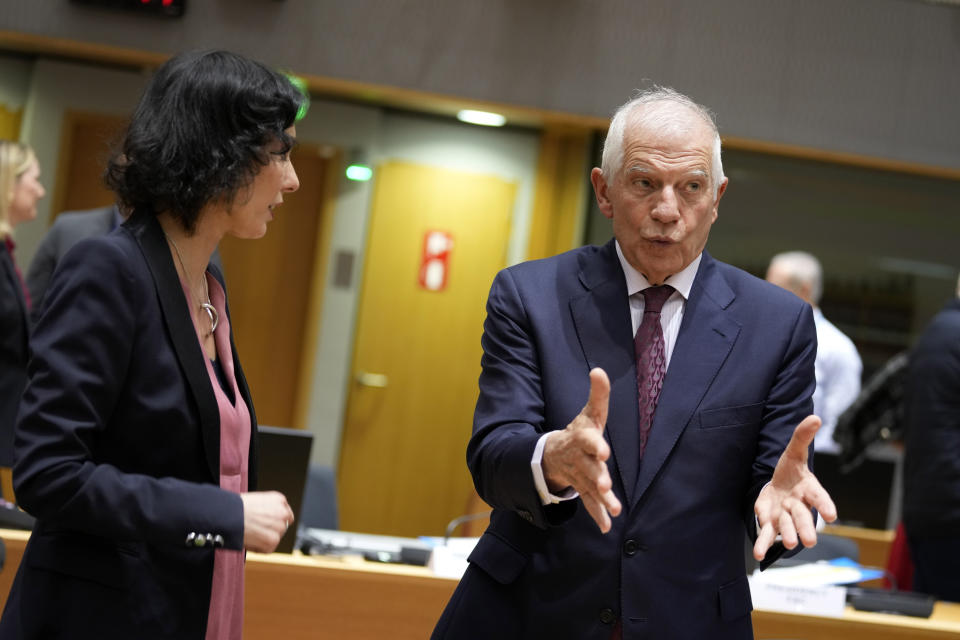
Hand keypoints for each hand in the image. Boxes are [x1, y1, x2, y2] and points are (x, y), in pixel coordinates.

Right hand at [240, 490, 294, 552]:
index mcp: (279, 500)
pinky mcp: (273, 540)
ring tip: (249, 534)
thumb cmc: (236, 506)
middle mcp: (283, 512)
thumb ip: (267, 508)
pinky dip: (258, 548)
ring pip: (275, 538)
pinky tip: (249, 540)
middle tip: (256, 530)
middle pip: (282, 526)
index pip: (285, 514)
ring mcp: (280, 527)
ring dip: (264, 539)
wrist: (230, 514)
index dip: (276, 520)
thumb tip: (266, 519)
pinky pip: (268, 549)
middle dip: (270, 530)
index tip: (267, 524)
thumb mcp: (257, 500)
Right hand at [542, 368, 621, 532]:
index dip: (595, 445)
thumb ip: (598, 395)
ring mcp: (581, 477)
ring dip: (601, 500)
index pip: (588, 440)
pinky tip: (608, 526)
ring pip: (590, 489)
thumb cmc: (579, 432)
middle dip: (597, 477)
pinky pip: (590, 505)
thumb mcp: (588, 413)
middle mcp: (581, 460)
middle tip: (604, 485)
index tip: (604, 450)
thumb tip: (599, 370)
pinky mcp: (584, 490)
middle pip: (589, 469)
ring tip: (614, 509)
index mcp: (583, 439)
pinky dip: (598, 515)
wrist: (554, 455)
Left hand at [753, 415, 837, 559]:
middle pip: (804, 517)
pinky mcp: (771, 523)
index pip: (818, 497)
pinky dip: (763, 545)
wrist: (778, 485)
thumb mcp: (794, 451)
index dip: (825, 505)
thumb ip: (802, 436)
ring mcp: (785, 517)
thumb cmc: (790, 471)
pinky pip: (767, 535)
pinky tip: (759, 555)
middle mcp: (799, 506)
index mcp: (808, 489)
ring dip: (787, 535)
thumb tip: (814, 417)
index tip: (831, 515)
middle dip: (806, 527)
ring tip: (788, 544)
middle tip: (810, 541)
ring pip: (787, 527)